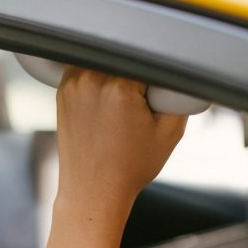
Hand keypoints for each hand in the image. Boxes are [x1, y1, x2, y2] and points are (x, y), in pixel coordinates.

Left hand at [41, 69, 187, 247]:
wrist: (92, 192)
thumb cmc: (129, 169)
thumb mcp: (170, 133)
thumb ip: (182, 94)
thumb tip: (183, 71)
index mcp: (119, 86)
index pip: (148, 58)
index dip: (156, 75)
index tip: (152, 95)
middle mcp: (92, 79)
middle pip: (126, 55)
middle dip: (136, 74)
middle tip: (136, 105)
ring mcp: (73, 83)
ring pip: (106, 58)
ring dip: (117, 73)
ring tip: (119, 108)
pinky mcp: (64, 89)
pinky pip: (88, 68)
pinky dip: (99, 78)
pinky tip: (104, 105)